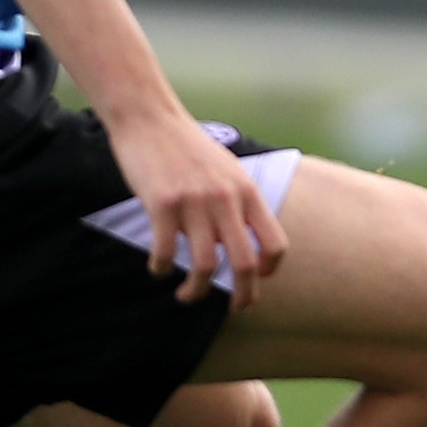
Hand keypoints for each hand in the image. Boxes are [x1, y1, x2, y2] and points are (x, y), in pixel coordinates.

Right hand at [106, 100, 288, 304]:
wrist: (151, 118)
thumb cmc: (188, 148)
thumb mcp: (228, 170)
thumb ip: (239, 202)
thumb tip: (245, 240)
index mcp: (247, 191)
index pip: (275, 242)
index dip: (270, 269)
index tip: (256, 278)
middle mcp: (226, 199)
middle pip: (244, 263)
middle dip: (243, 295)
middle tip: (234, 308)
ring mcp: (195, 202)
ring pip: (205, 266)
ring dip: (196, 291)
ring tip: (187, 295)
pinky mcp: (162, 204)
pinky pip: (166, 252)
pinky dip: (162, 269)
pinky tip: (158, 268)